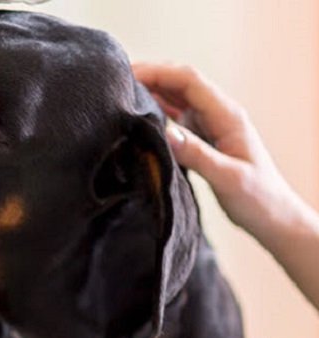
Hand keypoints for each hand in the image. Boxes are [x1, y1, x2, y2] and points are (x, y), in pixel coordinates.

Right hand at [132, 62, 299, 237]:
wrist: (272, 215)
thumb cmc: (256, 198)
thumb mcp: (228, 178)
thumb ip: (197, 154)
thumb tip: (165, 131)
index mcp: (227, 116)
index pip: (189, 81)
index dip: (158, 73)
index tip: (129, 75)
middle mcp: (218, 114)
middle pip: (180, 81)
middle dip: (150, 74)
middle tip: (116, 79)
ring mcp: (209, 124)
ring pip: (176, 95)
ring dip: (151, 88)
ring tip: (121, 91)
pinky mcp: (201, 136)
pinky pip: (175, 114)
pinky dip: (155, 107)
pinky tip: (138, 112)